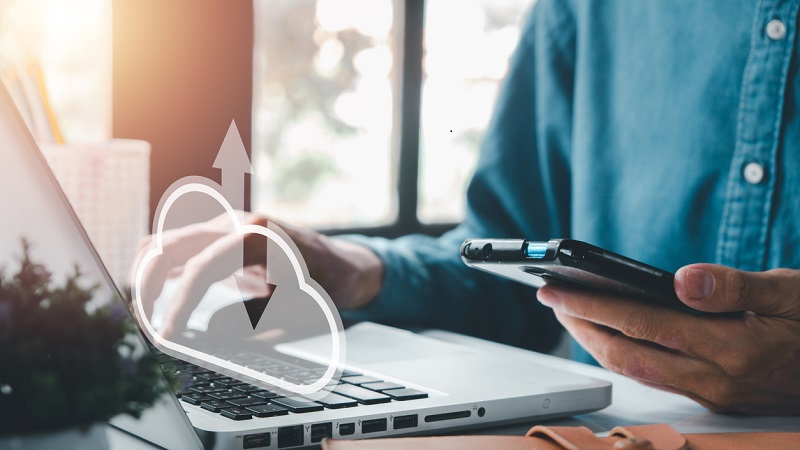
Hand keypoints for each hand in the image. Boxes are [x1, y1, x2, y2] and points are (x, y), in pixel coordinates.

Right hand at [135, 212, 382, 337]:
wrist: (342, 265)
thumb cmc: (324, 287)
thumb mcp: (294, 311)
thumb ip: (250, 322)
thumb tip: (204, 333)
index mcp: (257, 236)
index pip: (201, 268)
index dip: (179, 304)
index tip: (167, 335)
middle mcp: (236, 223)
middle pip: (170, 244)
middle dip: (148, 284)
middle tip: (140, 324)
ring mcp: (226, 227)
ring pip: (168, 241)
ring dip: (148, 274)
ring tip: (141, 312)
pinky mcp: (220, 239)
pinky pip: (180, 248)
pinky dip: (161, 269)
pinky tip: (152, 297)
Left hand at [536, 263, 799, 414]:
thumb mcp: (792, 290)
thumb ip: (736, 287)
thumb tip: (683, 280)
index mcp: (732, 347)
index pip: (641, 323)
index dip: (592, 305)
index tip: (556, 288)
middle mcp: (717, 377)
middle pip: (626, 354)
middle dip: (580, 327)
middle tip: (550, 298)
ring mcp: (716, 392)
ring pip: (638, 370)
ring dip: (597, 344)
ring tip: (571, 315)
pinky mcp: (719, 396)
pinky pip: (658, 377)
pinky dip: (626, 354)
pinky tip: (616, 336)